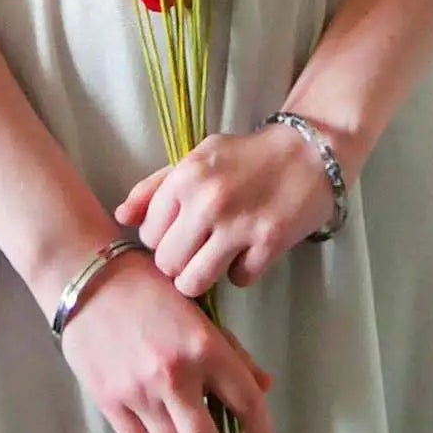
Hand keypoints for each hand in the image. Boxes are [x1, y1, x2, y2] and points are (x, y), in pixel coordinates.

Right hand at [57, 247, 274, 432]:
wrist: (83, 278)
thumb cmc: (145, 285)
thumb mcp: (198, 310)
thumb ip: (230, 351)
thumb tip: (261, 388)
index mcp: (203, 346)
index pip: (244, 400)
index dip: (258, 428)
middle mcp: (174, 376)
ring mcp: (139, 393)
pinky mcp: (111, 402)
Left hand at [113, 123, 340, 298]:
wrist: (310, 151)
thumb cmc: (246, 157)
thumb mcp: (196, 159)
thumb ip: (154, 188)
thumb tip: (122, 218)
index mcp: (185, 178)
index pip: (148, 235)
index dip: (163, 239)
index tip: (180, 233)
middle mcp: (207, 201)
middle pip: (167, 263)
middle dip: (179, 263)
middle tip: (199, 250)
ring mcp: (239, 224)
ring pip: (194, 282)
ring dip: (203, 277)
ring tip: (216, 260)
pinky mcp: (269, 243)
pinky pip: (238, 280)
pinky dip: (242, 271)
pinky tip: (250, 251)